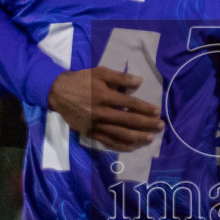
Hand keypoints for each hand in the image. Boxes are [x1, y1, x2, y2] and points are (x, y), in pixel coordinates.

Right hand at [48, 67, 163, 152]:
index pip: (131, 104)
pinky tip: (132, 146)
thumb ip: (120, 78)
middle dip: (147, 124)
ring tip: (151, 138)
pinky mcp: (90, 133)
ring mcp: (95, 125)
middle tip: (161, 126)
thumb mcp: (100, 72)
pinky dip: (121, 145)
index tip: (157, 112)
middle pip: (129, 121)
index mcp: (105, 96)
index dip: (146, 109)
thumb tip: (140, 81)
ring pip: (120, 134)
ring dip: (137, 137)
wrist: (58, 92)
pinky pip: (108, 142)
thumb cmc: (82, 80)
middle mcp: (101, 112)